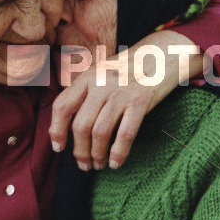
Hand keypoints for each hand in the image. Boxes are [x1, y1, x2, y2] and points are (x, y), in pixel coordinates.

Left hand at [50, 32, 203, 169]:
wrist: (162, 54)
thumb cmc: (129, 69)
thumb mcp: (101, 73)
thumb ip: (85, 93)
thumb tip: (68, 126)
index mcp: (87, 77)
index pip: (62, 106)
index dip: (56, 131)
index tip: (59, 148)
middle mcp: (100, 83)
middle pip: (80, 125)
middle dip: (79, 151)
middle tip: (83, 164)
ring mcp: (120, 92)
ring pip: (100, 132)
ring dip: (97, 155)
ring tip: (98, 165)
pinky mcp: (140, 101)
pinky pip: (125, 134)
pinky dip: (118, 153)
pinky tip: (116, 163)